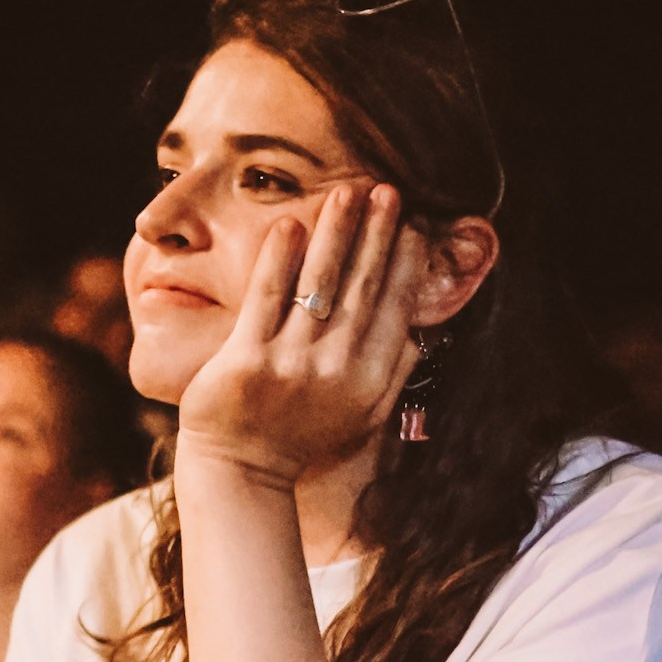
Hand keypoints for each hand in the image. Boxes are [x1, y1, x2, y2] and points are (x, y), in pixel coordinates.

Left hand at [175, 183, 427, 485]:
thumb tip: (421, 329)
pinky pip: (266, 298)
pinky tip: (290, 225)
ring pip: (319, 282)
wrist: (240, 470)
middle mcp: (335, 368)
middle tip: (389, 191)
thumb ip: (392, 372)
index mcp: (369, 378)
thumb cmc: (301, 437)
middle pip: (363, 285)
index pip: (396, 305)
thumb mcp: (362, 414)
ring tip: (348, 191)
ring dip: (337, 232)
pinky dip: (279, 259)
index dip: (407, 261)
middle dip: (378, 233)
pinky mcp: (244, 361)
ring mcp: (289, 363)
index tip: (415, 224)